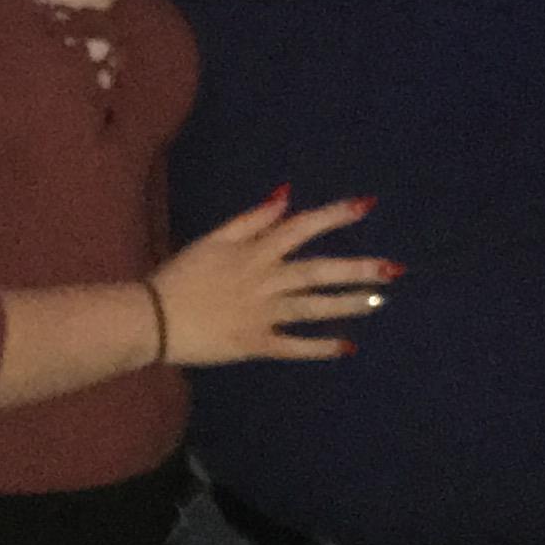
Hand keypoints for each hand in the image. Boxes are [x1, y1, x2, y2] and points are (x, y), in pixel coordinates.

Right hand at [152, 193, 396, 366]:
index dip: (334, 215)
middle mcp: (264, 281)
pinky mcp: (254, 343)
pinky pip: (293, 346)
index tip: (367, 206)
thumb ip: (250, 220)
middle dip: (357, 269)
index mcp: (254, 252)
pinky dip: (319, 347)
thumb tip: (286, 197)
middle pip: (318, 271)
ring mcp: (262, 314)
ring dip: (347, 304)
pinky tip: (346, 347)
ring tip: (378, 301)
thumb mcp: (211, 239)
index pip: (301, 227)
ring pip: (312, 307)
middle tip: (392, 270)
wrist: (151, 318)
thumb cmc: (179, 276)